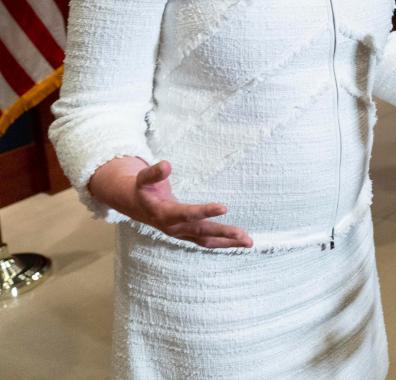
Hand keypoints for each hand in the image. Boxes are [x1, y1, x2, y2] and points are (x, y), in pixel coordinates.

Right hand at [88, 157, 252, 248]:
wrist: (135, 204)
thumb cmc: (143, 189)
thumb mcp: (143, 178)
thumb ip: (154, 172)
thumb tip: (167, 164)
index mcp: (164, 214)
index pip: (188, 214)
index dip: (205, 211)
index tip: (224, 207)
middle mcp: (174, 228)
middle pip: (202, 232)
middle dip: (223, 234)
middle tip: (243, 235)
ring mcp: (181, 234)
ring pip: (206, 241)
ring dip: (228, 242)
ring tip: (249, 242)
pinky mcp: (187, 235)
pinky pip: (206, 241)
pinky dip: (223, 242)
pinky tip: (239, 242)